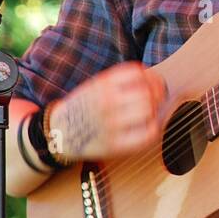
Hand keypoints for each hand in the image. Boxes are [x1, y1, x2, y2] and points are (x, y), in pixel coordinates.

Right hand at [47, 62, 170, 160]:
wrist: (59, 133)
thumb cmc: (84, 109)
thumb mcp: (95, 86)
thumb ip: (119, 81)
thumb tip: (152, 80)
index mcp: (101, 85)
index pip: (137, 73)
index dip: (152, 77)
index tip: (155, 82)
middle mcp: (106, 102)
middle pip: (146, 92)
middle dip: (157, 94)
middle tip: (158, 98)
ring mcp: (111, 124)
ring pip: (148, 110)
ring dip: (156, 110)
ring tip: (153, 112)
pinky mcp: (116, 144)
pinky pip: (147, 134)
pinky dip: (154, 128)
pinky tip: (151, 126)